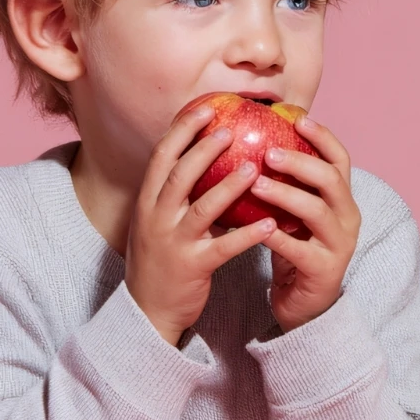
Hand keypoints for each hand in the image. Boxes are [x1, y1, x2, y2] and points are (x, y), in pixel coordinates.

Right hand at [126, 103, 276, 345]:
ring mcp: (172, 243)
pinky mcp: (192, 267)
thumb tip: (207, 154)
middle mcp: (155, 218)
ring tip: (254, 169)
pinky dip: (248, 235)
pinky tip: (271, 224)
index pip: (162, 157)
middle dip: (204, 150)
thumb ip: (179, 191)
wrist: (148, 311)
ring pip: (202, 209)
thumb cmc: (163, 259)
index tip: (206, 109)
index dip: (183, 130)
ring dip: (229, 187)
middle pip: (179, 175)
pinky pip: (223, 248)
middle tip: (230, 130)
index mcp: (148, 201)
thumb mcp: (160, 220)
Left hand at [252, 115, 361, 332]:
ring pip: (317, 211)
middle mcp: (348, 217)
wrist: (306, 305)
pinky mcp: (324, 271)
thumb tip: (255, 140)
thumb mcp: (296, 213)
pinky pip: (300, 250)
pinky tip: (258, 227)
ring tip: (256, 184)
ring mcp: (339, 245)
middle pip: (331, 179)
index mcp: (342, 199)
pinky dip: (279, 237)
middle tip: (267, 152)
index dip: (322, 136)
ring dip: (286, 194)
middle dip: (300, 162)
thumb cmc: (295, 249)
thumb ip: (287, 183)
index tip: (297, 118)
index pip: (340, 159)